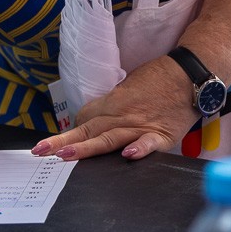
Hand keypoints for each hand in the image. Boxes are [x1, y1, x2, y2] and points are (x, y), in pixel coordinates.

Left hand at [31, 56, 196, 162]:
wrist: (190, 75)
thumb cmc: (159, 79)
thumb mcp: (128, 88)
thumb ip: (112, 105)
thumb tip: (97, 120)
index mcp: (112, 103)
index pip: (85, 119)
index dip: (74, 132)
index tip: (64, 143)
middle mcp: (122, 115)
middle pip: (88, 130)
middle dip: (64, 142)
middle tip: (40, 151)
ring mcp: (141, 126)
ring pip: (109, 139)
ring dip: (87, 148)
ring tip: (65, 156)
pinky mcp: (162, 135)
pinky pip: (149, 143)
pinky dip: (139, 149)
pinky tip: (127, 156)